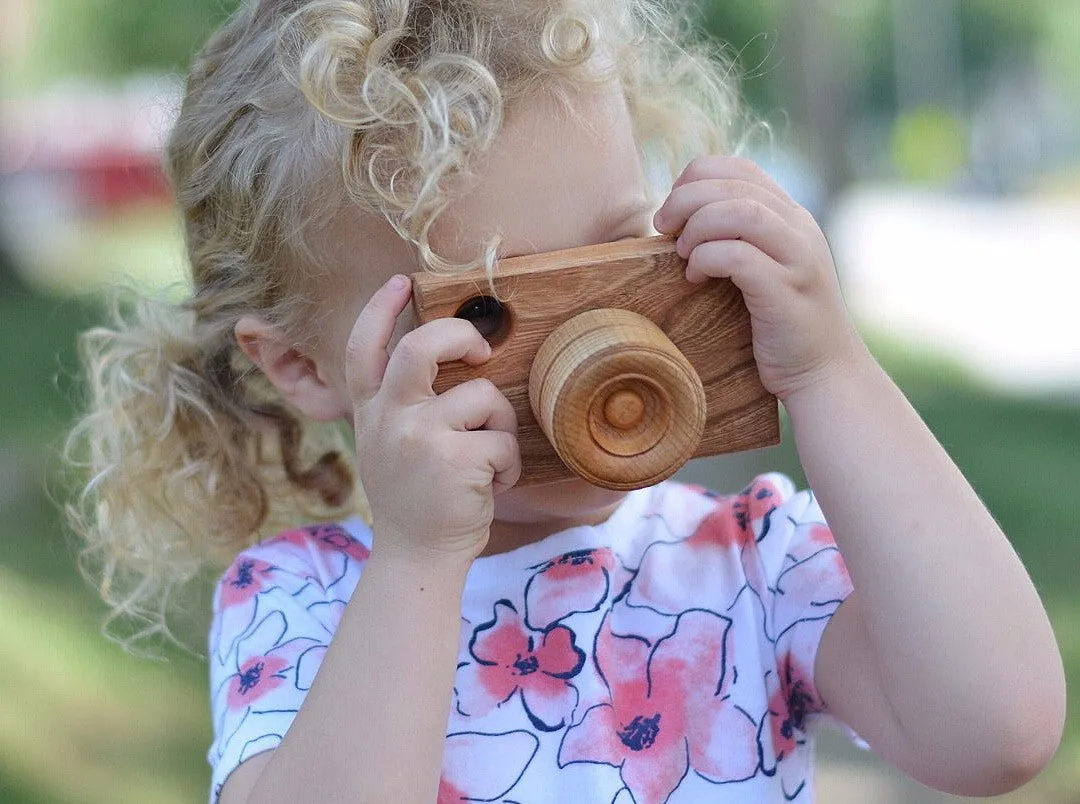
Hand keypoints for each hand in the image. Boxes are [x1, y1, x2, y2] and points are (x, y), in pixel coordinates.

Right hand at [345, 275, 520, 561]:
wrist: (417, 558)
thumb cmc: (415, 499)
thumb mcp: (388, 446)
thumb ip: (401, 406)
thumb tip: (448, 360)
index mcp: (370, 411)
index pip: (363, 348)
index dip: (380, 309)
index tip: (401, 282)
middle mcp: (389, 418)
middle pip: (422, 346)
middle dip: (460, 334)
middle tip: (481, 349)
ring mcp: (419, 438)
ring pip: (483, 396)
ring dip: (500, 427)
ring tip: (489, 459)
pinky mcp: (455, 460)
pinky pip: (504, 440)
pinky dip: (510, 464)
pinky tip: (492, 486)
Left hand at [653, 156, 865, 400]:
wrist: (824, 372)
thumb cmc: (779, 324)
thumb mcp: (764, 269)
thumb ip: (738, 239)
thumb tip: (679, 221)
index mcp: (791, 217)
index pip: (741, 168)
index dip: (698, 177)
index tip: (673, 209)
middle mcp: (799, 229)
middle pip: (734, 185)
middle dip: (686, 199)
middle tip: (663, 228)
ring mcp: (797, 259)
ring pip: (741, 212)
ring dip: (698, 226)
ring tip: (682, 253)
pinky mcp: (786, 292)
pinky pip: (739, 257)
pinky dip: (707, 259)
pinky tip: (695, 278)